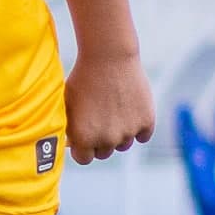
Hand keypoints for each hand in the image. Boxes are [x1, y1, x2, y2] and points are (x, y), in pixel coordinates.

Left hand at [64, 49, 154, 164]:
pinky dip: (138, 127)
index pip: (84, 159)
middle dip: (101, 140)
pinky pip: (143, 135)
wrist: (108, 55)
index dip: (83, 147)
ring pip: (124, 144)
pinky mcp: (147, 121)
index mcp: (84, 139)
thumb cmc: (82, 77)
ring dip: (120, 134)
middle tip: (100, 119)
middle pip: (104, 152)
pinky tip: (130, 111)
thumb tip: (70, 145)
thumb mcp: (67, 104)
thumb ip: (68, 129)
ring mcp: (128, 132)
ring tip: (114, 111)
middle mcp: (107, 140)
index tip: (84, 136)